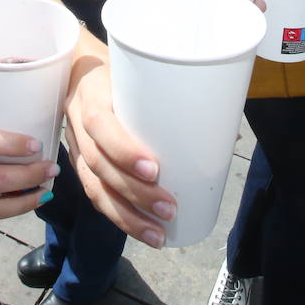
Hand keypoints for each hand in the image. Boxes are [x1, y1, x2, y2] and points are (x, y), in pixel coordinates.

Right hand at [64, 61, 174, 247]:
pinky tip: (140, 231)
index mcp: (93, 94)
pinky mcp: (79, 164)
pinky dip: (117, 216)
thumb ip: (178, 100)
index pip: (100, 124)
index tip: (155, 169)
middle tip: (170, 208)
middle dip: (135, 192)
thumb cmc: (122, 73)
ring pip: (94, 187)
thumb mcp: (141, 74)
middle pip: (98, 164)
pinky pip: (94, 195)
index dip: (123, 150)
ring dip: (127, 216)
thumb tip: (229, 135)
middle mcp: (78, 122)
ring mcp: (75, 146)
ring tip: (158, 235)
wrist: (80, 69)